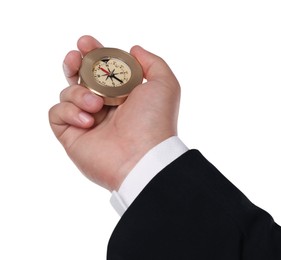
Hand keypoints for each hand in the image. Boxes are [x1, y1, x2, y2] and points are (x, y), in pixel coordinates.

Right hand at [49, 35, 179, 190]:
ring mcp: (86, 121)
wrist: (142, 157)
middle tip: (75, 57)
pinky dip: (69, 111)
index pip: (101, 69)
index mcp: (122, 93)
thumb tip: (133, 49)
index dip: (92, 53)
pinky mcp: (71, 136)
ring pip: (67, 92)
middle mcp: (103, 106)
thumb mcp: (164, 84)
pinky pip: (56, 113)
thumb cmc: (155, 121)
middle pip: (79, 77)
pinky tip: (88, 121)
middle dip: (73, 62)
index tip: (87, 43)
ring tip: (98, 105)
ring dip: (79, 93)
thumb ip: (152, 62)